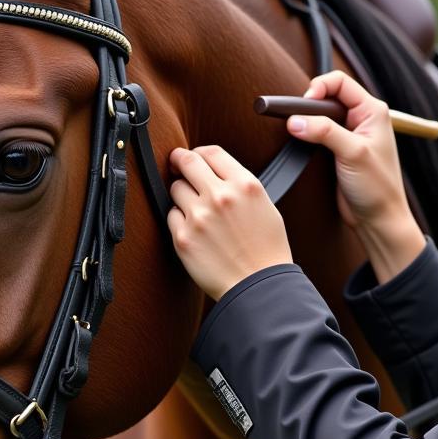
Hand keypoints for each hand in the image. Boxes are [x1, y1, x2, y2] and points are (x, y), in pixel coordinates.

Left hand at [167, 145, 292, 300]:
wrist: (258, 286)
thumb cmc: (266, 249)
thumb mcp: (264, 205)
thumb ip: (240, 184)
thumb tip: (215, 172)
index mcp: (244, 185)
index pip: (211, 152)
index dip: (198, 152)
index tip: (193, 157)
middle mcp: (220, 196)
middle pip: (186, 161)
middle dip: (179, 161)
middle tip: (175, 165)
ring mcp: (199, 216)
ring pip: (175, 188)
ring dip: (181, 195)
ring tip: (195, 210)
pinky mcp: (184, 236)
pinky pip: (171, 215)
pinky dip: (179, 220)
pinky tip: (194, 231)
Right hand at [287, 70, 424, 280]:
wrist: (378, 220)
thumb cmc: (378, 188)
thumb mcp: (353, 153)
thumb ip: (324, 132)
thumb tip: (295, 121)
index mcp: (372, 111)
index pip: (340, 82)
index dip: (318, 88)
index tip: (303, 104)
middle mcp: (361, 119)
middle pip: (327, 97)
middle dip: (308, 105)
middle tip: (294, 120)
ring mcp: (348, 135)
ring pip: (319, 116)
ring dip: (306, 122)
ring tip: (295, 131)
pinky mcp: (337, 151)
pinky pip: (317, 135)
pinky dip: (306, 136)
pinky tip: (300, 143)